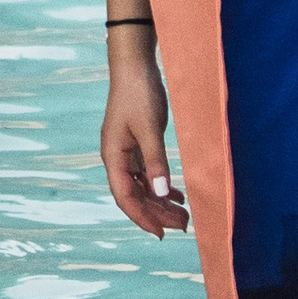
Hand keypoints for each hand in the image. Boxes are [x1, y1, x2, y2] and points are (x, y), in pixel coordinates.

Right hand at [101, 37, 188, 236]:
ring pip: (143, 186)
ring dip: (161, 201)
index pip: (125, 196)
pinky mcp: (137, 144)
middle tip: (184, 225)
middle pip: (135, 195)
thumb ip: (156, 161)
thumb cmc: (139, 93)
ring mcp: (126, 151)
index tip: (161, 234)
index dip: (142, 217)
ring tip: (184, 215)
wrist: (135, 64)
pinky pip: (148, 173)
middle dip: (157, 213)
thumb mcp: (149, 129)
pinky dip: (161, 185)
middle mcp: (117, 157)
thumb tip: (159, 193)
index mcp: (112, 156)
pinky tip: (177, 194)